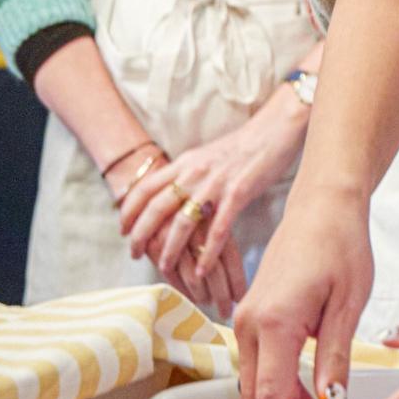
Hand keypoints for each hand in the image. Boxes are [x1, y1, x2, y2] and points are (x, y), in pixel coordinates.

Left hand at [119, 91, 309, 313]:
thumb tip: (169, 194)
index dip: (129, 212)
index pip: (144, 188)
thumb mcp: (205, 156)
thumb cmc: (242, 146)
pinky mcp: (238, 194)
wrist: (274, 129)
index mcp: (184, 163)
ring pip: (182, 223)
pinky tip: (202, 269)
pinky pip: (217, 230)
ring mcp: (215, 184)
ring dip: (170, 250)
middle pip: (156, 208)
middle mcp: (193, 173)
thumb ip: (186, 173)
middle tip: (136, 254)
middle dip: (141, 236)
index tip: (123, 231)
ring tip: (165, 268)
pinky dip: (207, 253)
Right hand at [232, 185, 372, 398]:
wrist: (322, 205)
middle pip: (254, 397)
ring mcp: (244, 319)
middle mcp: (248, 324)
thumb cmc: (339, 243)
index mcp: (274, 323)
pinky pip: (256, 362)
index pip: (269, 397)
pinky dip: (278, 380)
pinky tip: (311, 385)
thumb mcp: (348, 304)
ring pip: (253, 383)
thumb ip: (335, 358)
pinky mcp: (250, 315)